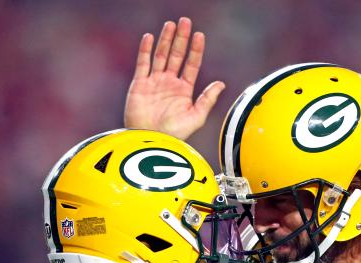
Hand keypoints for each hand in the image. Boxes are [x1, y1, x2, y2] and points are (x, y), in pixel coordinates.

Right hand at [124, 17, 225, 139]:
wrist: (151, 141)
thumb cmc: (174, 135)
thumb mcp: (195, 117)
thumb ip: (207, 99)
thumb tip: (221, 83)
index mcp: (184, 90)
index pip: (192, 64)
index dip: (196, 50)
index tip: (200, 35)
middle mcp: (169, 83)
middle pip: (176, 55)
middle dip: (181, 39)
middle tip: (185, 22)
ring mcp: (154, 82)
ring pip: (161, 56)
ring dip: (166, 40)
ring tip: (171, 24)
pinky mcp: (139, 85)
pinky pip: (143, 63)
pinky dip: (146, 50)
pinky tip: (150, 37)